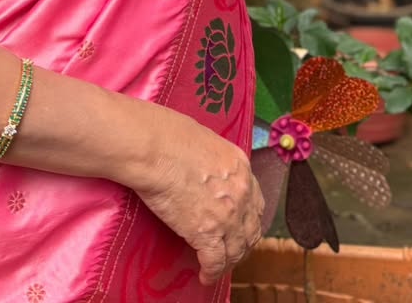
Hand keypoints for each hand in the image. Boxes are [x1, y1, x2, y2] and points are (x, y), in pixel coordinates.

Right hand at [131, 112, 263, 284]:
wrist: (156, 148)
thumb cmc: (169, 135)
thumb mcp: (205, 140)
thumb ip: (214, 160)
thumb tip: (204, 167)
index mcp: (240, 166)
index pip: (255, 201)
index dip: (248, 217)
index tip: (239, 225)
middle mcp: (241, 192)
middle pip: (251, 228)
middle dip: (243, 242)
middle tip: (232, 249)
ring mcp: (227, 215)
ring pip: (237, 249)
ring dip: (229, 261)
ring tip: (218, 266)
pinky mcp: (207, 233)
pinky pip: (215, 261)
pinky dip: (211, 272)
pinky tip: (205, 276)